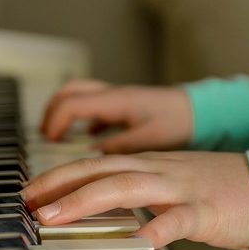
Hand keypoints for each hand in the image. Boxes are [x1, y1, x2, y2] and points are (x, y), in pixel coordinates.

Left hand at [20, 151, 248, 249]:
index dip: (60, 175)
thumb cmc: (222, 190)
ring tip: (54, 215)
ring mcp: (182, 188)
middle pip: (101, 170)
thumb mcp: (175, 182)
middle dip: (58, 185)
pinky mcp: (207, 210)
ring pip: (127, 187)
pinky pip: (179, 219)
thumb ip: (142, 190)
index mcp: (152, 165)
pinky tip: (137, 240)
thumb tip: (107, 202)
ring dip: (86, 200)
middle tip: (27, 202)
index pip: (97, 164)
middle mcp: (160, 170)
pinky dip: (156, 228)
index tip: (33, 191)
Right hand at [40, 79, 192, 153]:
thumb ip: (119, 147)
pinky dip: (83, 120)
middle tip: (44, 136)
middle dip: (51, 112)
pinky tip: (86, 140)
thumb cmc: (181, 122)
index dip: (54, 123)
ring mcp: (119, 100)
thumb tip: (91, 156)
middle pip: (69, 93)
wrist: (203, 112)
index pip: (71, 104)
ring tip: (58, 138)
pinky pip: (96, 108)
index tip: (49, 142)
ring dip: (65, 114)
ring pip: (81, 97)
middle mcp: (114, 96)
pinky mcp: (126, 108)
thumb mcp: (150, 139)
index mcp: (117, 101)